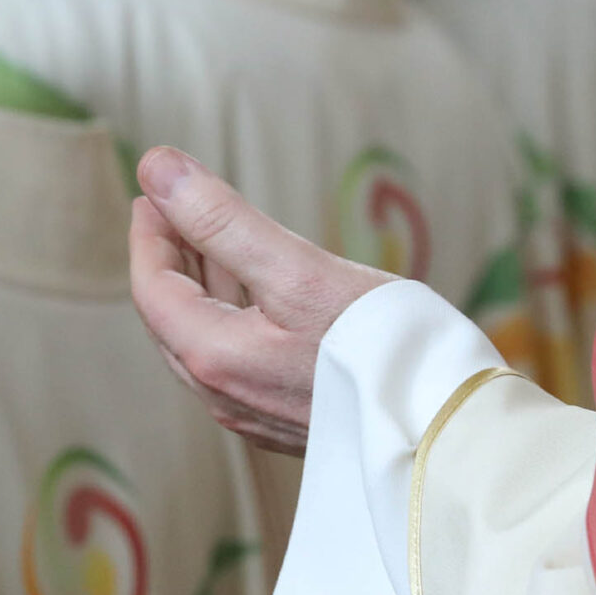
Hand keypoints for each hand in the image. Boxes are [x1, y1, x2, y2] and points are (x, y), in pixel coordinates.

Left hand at [129, 146, 393, 455]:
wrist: (447, 427)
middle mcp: (225, 394)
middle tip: (172, 208)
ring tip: (209, 236)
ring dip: (202, 284)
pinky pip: (240, 357)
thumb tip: (156, 167)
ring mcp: (256, 412)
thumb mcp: (299, 269)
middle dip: (170, 256)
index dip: (148, 235)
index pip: (152, 290)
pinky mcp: (289, 418)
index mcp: (215, 358)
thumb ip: (223, 220)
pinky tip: (260, 292)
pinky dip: (235, 312)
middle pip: (172, 317)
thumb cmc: (382, 347)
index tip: (154, 192)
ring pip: (206, 338)